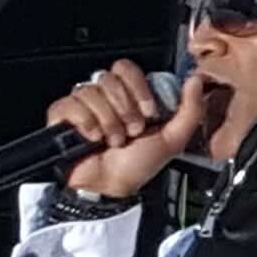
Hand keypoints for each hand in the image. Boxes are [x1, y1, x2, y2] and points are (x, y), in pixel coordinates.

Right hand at [44, 58, 212, 201]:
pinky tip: (92, 138)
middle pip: (108, 78)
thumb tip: (195, 81)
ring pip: (91, 92)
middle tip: (130, 132)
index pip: (126, 68)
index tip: (148, 113)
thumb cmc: (136, 166)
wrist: (110, 188)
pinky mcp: (61, 115)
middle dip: (125, 110)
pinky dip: (86, 124)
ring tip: (112, 141)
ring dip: (108, 122)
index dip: (138, 89)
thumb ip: (190, 110)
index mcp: (127, 96)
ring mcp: (81, 104)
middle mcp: (103, 97)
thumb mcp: (172, 139)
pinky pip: (71, 104)